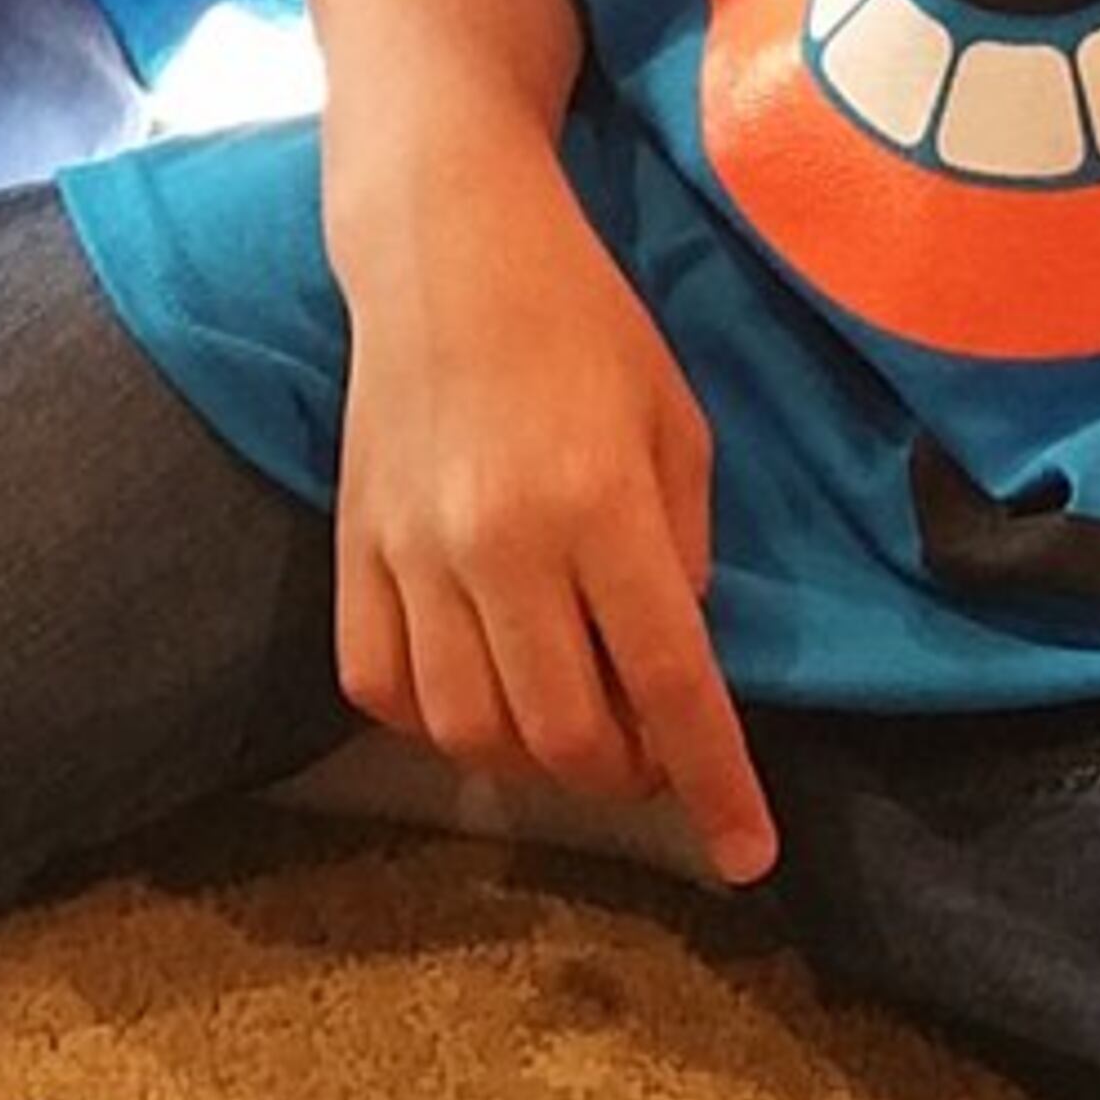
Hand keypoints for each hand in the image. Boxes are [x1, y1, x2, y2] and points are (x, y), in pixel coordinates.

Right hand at [332, 159, 774, 885]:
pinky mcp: (350, 548)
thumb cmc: (583, 319)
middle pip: (565, 736)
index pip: (671, 686)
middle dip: (626, 775)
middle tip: (653, 743)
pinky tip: (482, 687)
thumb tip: (671, 666)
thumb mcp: (676, 422)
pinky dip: (437, 719)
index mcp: (600, 506)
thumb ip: (682, 553)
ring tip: (572, 720)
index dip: (716, 787)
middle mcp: (499, 544)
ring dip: (533, 759)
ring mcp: (411, 552)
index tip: (748, 857)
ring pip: (467, 732)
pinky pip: (380, 687)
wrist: (442, 242)